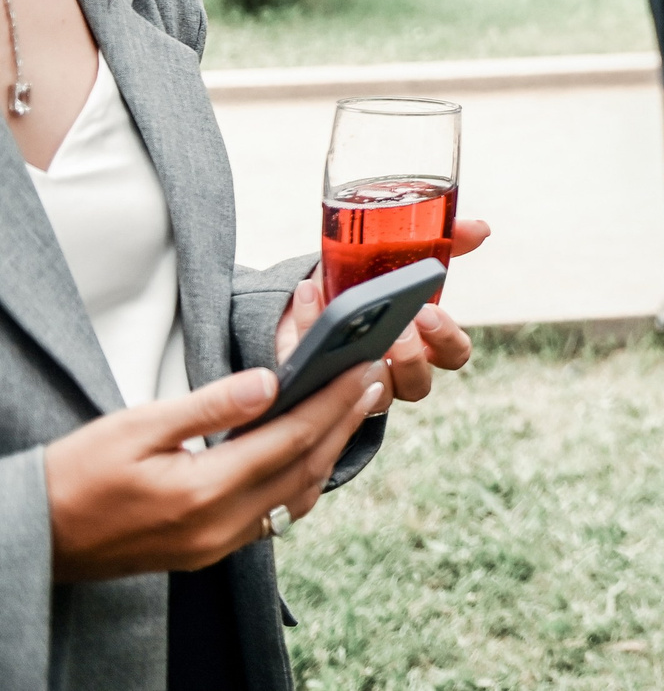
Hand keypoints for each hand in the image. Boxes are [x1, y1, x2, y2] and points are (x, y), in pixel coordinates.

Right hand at [45, 361, 387, 582]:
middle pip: (305, 469)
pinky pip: (274, 518)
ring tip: (352, 407)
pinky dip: (300, 481)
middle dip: (344, 421)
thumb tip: (272, 381)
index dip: (333, 401)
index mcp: (201, 492)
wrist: (35, 535)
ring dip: (329, 452)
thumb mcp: (136, 426)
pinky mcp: (207, 552)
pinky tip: (309, 452)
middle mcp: (218, 527)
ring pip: (296, 498)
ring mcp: (215, 546)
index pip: (291, 440)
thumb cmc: (75, 475)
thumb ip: (210, 405)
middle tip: (372, 379)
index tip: (362, 367)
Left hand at [274, 222, 489, 402]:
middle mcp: (398, 372)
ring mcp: (360, 384)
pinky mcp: (320, 383)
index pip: (454, 355)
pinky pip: (318, 373)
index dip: (446, 339)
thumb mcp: (406, 257)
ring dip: (365, 362)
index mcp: (426, 344)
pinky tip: (310, 292)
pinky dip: (310, 330)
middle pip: (418, 384)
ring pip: (375, 394)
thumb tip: (481, 229)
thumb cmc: (371, 278)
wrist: (318, 287)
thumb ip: (446, 244)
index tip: (428, 312)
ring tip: (353, 324)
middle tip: (399, 325)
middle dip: (409, 357)